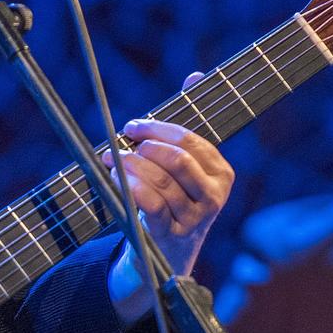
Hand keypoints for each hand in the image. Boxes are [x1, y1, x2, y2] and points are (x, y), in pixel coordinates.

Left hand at [105, 101, 234, 276]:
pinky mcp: (170, 235)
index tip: (133, 126)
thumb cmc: (172, 201)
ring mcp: (194, 219)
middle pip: (178, 159)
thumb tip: (195, 75)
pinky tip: (114, 178)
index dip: (159, 128)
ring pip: (160, 181)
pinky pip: (151, 203)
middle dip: (145, 146)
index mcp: (221, 174)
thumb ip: (188, 123)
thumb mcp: (183, 165)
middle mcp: (213, 197)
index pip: (192, 140)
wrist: (163, 257)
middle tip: (122, 143)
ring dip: (129, 166)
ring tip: (111, 160)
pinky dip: (129, 186)